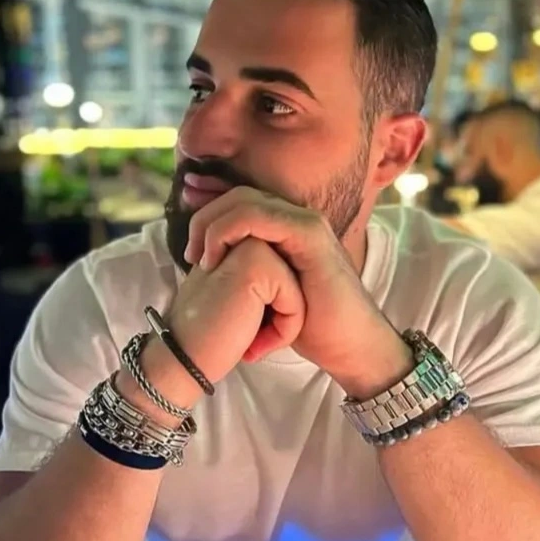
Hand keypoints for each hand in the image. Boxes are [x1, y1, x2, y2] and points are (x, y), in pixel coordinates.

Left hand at [184, 187, 412, 396]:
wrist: (349, 345)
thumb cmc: (312, 325)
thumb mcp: (269, 295)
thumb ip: (248, 273)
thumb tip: (211, 268)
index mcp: (286, 227)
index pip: (239, 202)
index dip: (207, 218)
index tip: (190, 254)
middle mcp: (296, 217)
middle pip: (237, 195)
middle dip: (204, 219)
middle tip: (190, 256)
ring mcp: (304, 222)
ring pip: (243, 200)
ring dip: (211, 225)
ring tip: (201, 260)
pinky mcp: (309, 234)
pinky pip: (257, 216)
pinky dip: (228, 230)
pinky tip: (216, 259)